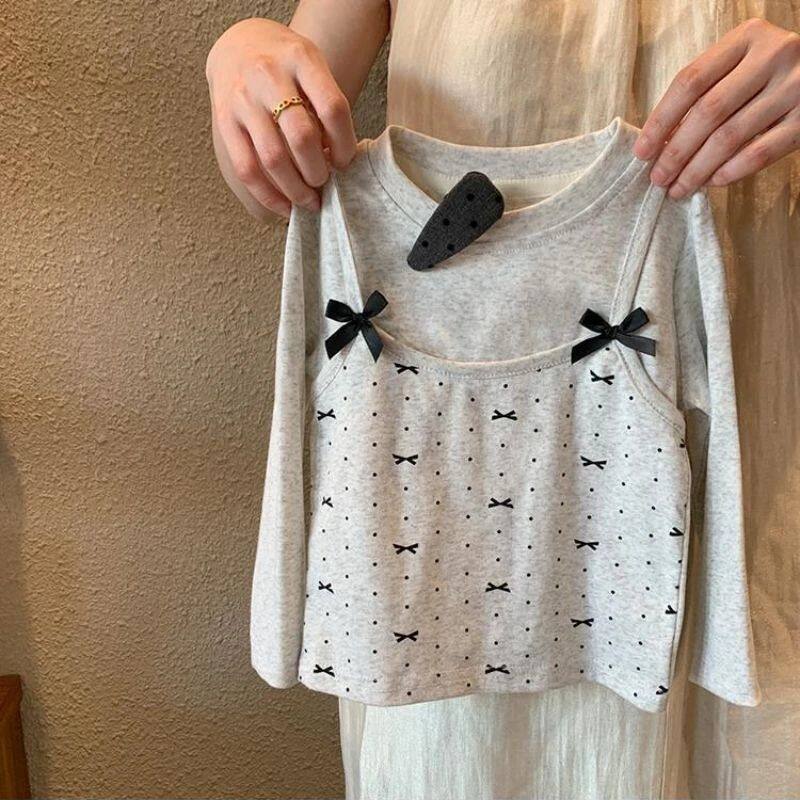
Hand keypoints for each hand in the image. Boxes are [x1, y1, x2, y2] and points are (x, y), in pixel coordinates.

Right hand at [206, 17, 356, 219]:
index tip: (346, 162)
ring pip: (273, 158)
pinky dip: (269, 196)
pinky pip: (247, 168)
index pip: (332, 108)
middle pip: (302, 136)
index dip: (345, 144)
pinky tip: (284, 207)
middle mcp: (268, 75)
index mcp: (301, 60)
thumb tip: (338, 163)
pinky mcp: (225, 121)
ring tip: (310, 201)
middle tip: (325, 183)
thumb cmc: (287, 66)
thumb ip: (326, 107)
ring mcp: (243, 98)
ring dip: (296, 189)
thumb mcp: (313, 69)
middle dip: (319, 171)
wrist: (239, 43)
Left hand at [633, 17, 799, 198]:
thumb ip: (704, 91)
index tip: (642, 152)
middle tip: (658, 178)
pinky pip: (761, 152)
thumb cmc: (766, 74)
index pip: (690, 81)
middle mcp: (773, 55)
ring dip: (697, 169)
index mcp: (747, 37)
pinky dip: (731, 171)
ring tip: (678, 188)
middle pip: (708, 112)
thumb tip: (659, 141)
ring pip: (731, 136)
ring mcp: (795, 86)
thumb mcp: (737, 65)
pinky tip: (712, 182)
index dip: (661, 120)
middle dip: (676, 152)